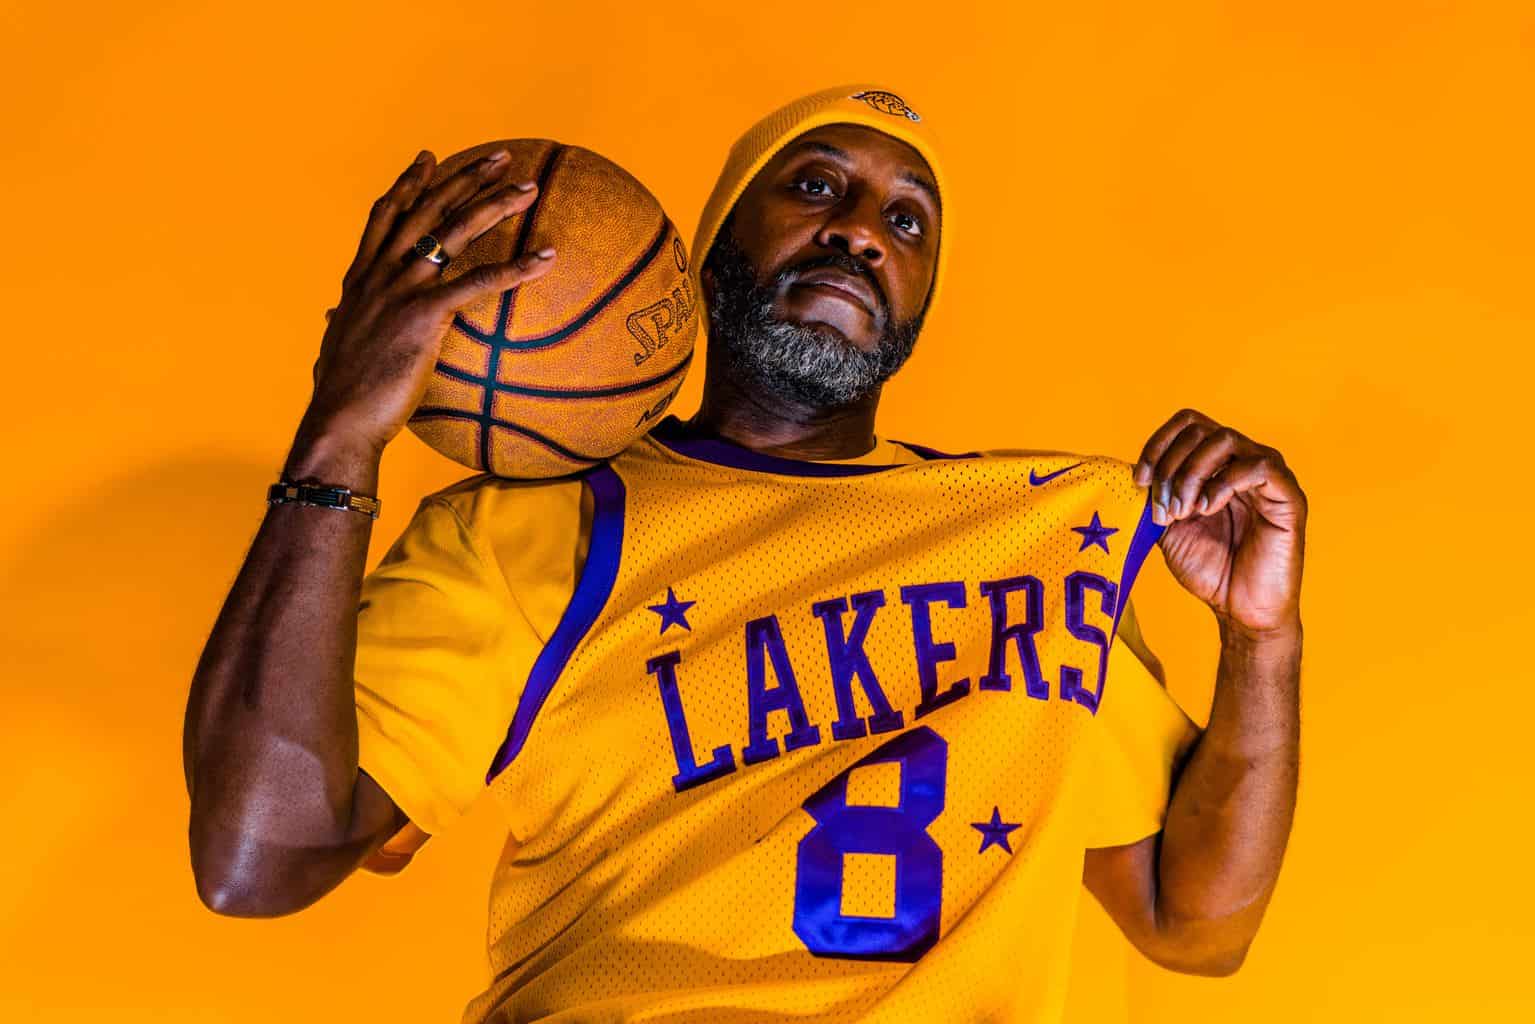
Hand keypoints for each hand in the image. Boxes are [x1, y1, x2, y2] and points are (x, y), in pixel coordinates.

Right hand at [295, 148, 556, 463]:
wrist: (339, 420)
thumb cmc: (342, 396)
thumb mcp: (338, 347)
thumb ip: (342, 325)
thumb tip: (333, 319)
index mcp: (361, 279)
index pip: (386, 215)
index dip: (409, 183)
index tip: (429, 157)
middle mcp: (380, 274)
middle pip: (426, 209)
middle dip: (464, 177)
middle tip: (500, 157)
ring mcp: (401, 291)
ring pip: (453, 232)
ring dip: (495, 204)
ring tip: (529, 188)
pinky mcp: (423, 315)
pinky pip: (477, 283)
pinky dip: (514, 268)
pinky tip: (544, 260)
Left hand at [1134, 409, 1306, 637]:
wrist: (1240, 609)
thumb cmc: (1209, 569)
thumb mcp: (1167, 527)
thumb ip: (1155, 494)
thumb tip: (1131, 469)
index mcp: (1216, 465)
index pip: (1187, 424)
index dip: (1157, 445)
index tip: (1139, 480)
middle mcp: (1242, 462)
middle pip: (1199, 429)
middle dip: (1170, 466)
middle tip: (1163, 509)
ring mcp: (1267, 476)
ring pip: (1225, 439)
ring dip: (1192, 474)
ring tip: (1183, 512)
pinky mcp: (1288, 495)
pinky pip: (1258, 466)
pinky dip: (1223, 483)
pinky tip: (1207, 509)